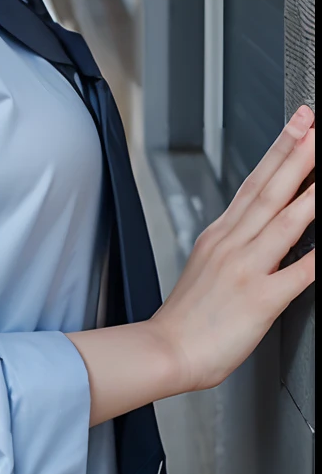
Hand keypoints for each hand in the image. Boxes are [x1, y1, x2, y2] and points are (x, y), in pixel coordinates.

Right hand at [151, 106, 315, 394]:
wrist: (167, 350)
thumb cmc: (189, 316)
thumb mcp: (206, 263)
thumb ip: (233, 240)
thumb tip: (257, 223)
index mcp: (221, 234)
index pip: (255, 182)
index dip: (279, 151)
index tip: (298, 126)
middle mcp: (232, 243)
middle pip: (269, 189)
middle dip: (295, 153)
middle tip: (313, 124)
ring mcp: (244, 268)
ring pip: (283, 221)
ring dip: (309, 190)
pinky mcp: (258, 300)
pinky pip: (295, 274)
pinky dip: (315, 256)